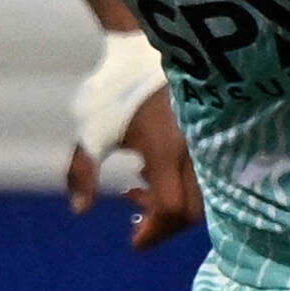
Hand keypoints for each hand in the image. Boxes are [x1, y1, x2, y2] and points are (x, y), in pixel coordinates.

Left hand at [67, 86, 203, 251]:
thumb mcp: (90, 133)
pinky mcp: (209, 136)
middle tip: (136, 220)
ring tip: (138, 189)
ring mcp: (206, 144)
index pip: (172, 209)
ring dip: (171, 205)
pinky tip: (151, 172)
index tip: (134, 241)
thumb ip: (83, 173)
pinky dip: (181, 187)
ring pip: (202, 195)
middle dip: (164, 225)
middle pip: (193, 211)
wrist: (141, 49)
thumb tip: (80, 210)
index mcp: (166, 153)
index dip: (154, 232)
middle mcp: (195, 152)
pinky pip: (205, 176)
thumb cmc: (113, 91)